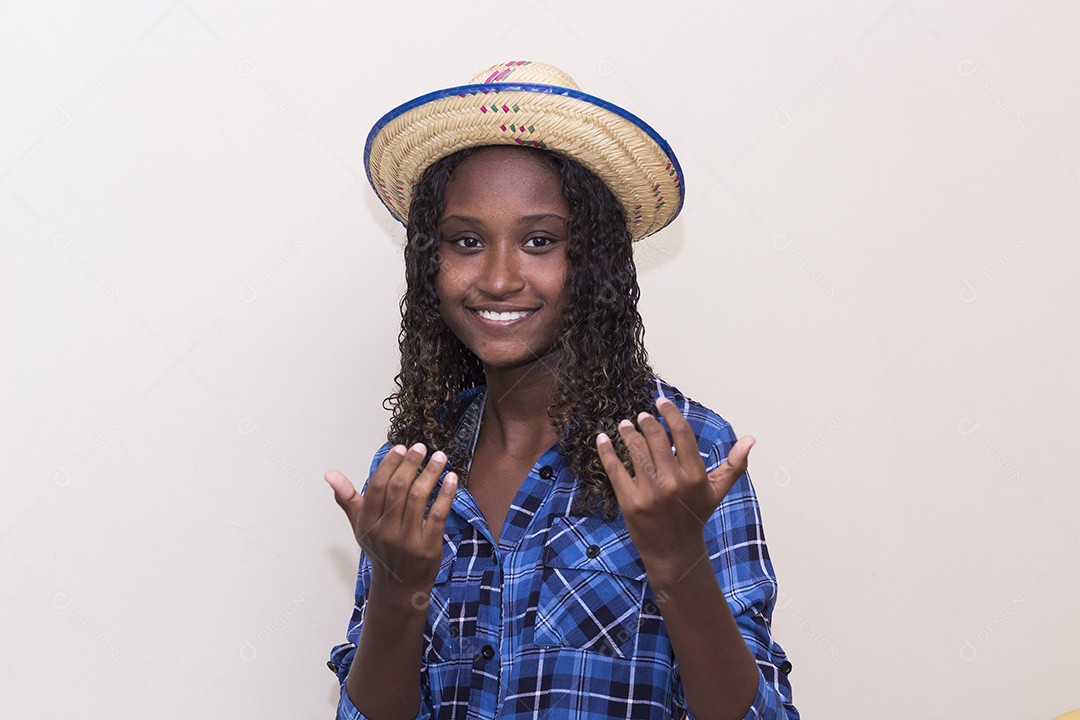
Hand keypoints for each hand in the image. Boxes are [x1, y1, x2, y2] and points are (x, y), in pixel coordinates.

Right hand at [325, 444, 456, 598]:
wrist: (399, 587)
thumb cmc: (381, 550)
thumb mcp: (360, 526)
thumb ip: (347, 498)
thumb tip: (330, 474)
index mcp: (367, 523)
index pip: (377, 486)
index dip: (390, 464)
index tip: (401, 447)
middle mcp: (385, 531)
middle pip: (398, 489)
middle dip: (411, 464)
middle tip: (422, 447)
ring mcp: (407, 541)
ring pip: (418, 498)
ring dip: (431, 474)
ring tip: (439, 457)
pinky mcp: (428, 547)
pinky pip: (437, 515)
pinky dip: (446, 494)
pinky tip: (451, 479)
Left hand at [596, 397, 754, 572]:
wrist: (674, 552)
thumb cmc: (694, 517)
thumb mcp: (717, 491)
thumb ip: (734, 464)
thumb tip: (751, 439)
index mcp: (695, 477)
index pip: (682, 434)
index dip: (670, 414)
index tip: (661, 403)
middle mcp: (673, 483)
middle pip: (656, 438)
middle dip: (646, 422)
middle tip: (641, 417)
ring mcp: (650, 493)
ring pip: (635, 451)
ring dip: (628, 433)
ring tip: (625, 426)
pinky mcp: (630, 502)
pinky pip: (615, 469)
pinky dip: (607, 452)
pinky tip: (602, 439)